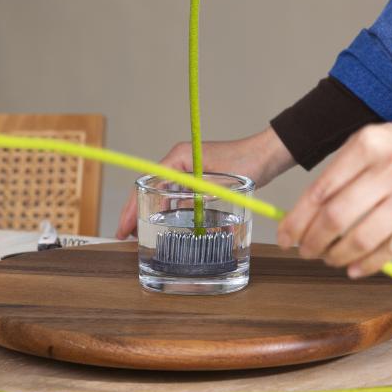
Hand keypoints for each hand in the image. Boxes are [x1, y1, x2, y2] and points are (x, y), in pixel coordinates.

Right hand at [115, 126, 294, 238]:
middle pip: (151, 188)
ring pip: (164, 193)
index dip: (132, 207)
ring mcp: (190, 169)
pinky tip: (168, 225)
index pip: (147, 182)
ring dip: (153, 212)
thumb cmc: (247, 163)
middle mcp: (180, 161)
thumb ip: (196, 197)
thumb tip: (177, 215)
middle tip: (126, 236)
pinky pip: (179, 195)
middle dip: (137, 212)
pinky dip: (171, 210)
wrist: (267, 155)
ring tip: (141, 234)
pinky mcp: (201, 177)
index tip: (124, 227)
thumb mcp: (218, 184)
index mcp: (179, 157)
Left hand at [277, 114, 391, 276]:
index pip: (320, 190)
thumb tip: (304, 214)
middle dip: (313, 242)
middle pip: (337, 217)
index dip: (296, 220)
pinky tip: (355, 268)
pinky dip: (369, 264)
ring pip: (363, 238)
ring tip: (329, 259)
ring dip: (338, 256)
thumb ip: (341, 173)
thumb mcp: (373, 142)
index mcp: (368, 143)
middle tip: (305, 252)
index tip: (285, 236)